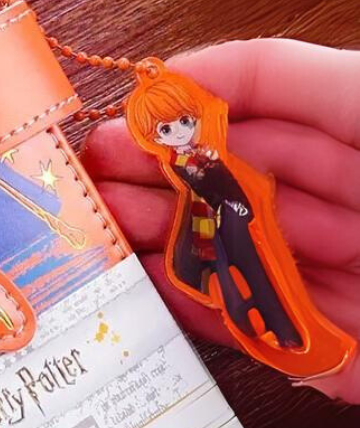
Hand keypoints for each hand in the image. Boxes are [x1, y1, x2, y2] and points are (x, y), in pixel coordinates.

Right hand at [82, 39, 359, 401]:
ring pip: (238, 246)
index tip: (135, 93)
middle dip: (163, 163)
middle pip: (246, 169)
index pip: (281, 83)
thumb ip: (298, 87)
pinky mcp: (337, 351)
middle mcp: (359, 202)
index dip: (207, 81)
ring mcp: (350, 276)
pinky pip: (257, 324)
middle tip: (93, 163)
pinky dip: (198, 304)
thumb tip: (192, 76)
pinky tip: (146, 280)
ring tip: (101, 220)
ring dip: (165, 231)